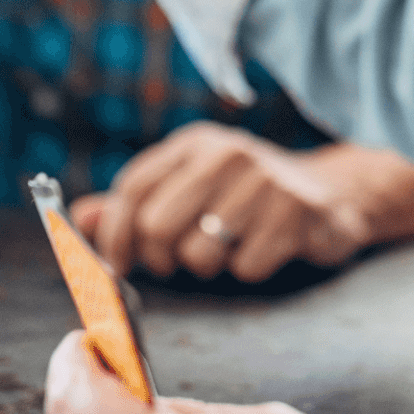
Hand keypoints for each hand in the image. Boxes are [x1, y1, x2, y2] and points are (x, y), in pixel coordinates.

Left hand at [71, 126, 413, 282]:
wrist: (332, 193)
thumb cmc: (248, 196)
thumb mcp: (192, 186)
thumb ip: (136, 203)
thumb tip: (80, 216)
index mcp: (195, 143)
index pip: (133, 188)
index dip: (115, 235)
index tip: (117, 266)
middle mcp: (227, 152)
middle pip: (157, 226)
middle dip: (163, 258)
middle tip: (183, 259)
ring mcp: (265, 179)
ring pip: (200, 254)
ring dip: (210, 267)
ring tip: (231, 249)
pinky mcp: (297, 211)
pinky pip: (246, 267)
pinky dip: (251, 271)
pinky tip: (266, 250)